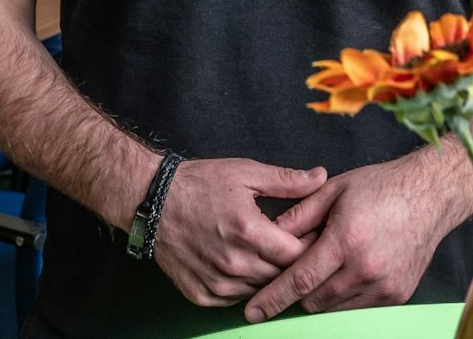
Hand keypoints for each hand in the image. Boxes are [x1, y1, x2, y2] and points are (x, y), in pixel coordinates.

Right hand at [152, 158, 325, 306]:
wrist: (152, 201)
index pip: (298, 255)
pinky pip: (235, 300)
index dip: (311, 246)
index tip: (313, 236)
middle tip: (293, 246)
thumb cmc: (199, 184)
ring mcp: (216, 282)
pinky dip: (244, 286)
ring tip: (268, 255)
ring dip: (269, 276)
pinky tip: (244, 266)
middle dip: (292, 263)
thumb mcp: (245, 173)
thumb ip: (287, 180)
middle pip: (282, 277)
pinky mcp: (201, 294)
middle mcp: (234, 263)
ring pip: (260, 290)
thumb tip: (321, 177)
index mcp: (249, 231)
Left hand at [244, 157, 461, 321]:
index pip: (300, 280)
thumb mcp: (334, 190)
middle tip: (290, 277)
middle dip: (296, 295)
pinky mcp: (397, 295)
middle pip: (314, 301)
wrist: (431, 196)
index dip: (273, 298)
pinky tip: (344, 274)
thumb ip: (299, 215)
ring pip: (334, 309)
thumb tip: (268, 234)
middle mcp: (366, 268)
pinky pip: (357, 308)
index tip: (253, 312)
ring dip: (320, 297)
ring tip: (322, 270)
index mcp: (347, 239)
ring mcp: (384, 286)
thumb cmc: (381, 187)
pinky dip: (343, 297)